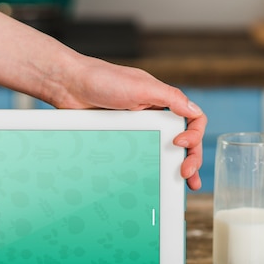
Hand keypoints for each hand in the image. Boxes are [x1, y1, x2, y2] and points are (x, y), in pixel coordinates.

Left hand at [48, 55, 206, 190]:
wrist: (68, 85)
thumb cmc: (102, 79)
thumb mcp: (141, 86)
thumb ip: (170, 98)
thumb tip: (195, 112)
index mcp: (162, 101)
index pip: (192, 120)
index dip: (194, 135)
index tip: (180, 145)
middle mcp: (153, 115)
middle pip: (183, 140)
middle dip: (191, 158)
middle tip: (187, 175)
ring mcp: (138, 128)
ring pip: (162, 150)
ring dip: (173, 168)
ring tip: (181, 185)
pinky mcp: (122, 138)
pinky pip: (140, 155)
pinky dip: (150, 168)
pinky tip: (153, 179)